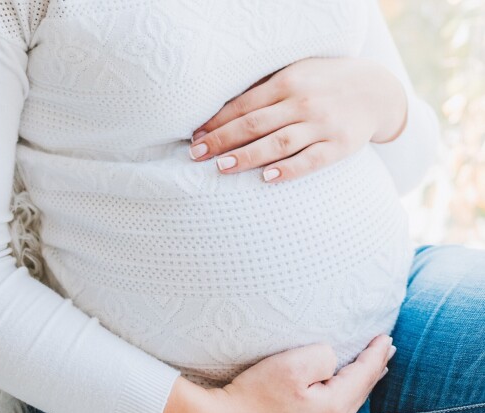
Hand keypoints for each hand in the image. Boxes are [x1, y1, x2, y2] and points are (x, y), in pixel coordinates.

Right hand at [152, 335, 395, 412]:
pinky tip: (333, 393)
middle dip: (373, 370)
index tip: (386, 337)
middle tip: (385, 350)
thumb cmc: (253, 396)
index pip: (364, 376)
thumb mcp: (290, 365)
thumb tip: (331, 360)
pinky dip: (339, 397)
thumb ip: (322, 356)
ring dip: (357, 384)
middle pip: (359, 393)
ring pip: (344, 405)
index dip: (376, 354)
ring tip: (367, 370)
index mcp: (333, 408)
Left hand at [188, 57, 407, 182]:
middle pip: (254, 124)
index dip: (217, 122)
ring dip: (247, 156)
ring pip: (278, 143)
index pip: (243, 105)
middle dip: (222, 140)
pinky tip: (267, 178)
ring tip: (222, 166)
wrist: (377, 90)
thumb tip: (221, 113)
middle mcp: (302, 102)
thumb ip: (265, 90)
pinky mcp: (339, 145)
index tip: (195, 138)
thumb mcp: (296, 74)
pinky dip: (289, 169)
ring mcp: (322, 124)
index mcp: (287, 82)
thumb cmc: (324, 83)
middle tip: (197, 155)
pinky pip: (311, 160)